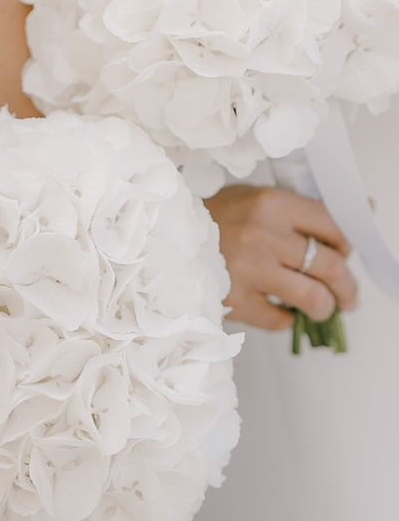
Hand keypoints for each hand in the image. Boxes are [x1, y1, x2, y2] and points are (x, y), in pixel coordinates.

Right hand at [205, 185, 357, 330]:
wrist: (162, 238)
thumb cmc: (211, 219)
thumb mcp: (253, 199)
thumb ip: (298, 209)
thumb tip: (358, 213)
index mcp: (272, 205)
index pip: (332, 226)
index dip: (346, 246)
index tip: (344, 256)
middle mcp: (264, 236)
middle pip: (328, 266)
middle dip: (346, 286)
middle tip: (347, 296)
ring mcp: (249, 271)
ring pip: (311, 297)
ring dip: (324, 308)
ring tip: (323, 310)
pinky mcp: (234, 300)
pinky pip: (277, 320)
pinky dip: (286, 321)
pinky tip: (283, 314)